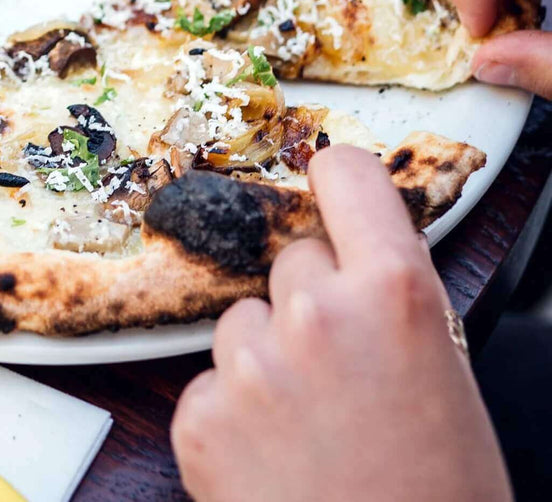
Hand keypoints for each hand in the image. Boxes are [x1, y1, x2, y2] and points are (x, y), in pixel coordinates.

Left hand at [171, 146, 509, 501]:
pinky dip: (233, 414)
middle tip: (343, 373)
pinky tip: (275, 461)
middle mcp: (315, 312)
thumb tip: (357, 247)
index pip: (345, 173)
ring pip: (244, 321)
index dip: (338, 184)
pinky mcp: (199, 416)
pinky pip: (210, 382)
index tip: (332, 195)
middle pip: (290, 261)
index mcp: (394, 293)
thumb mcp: (444, 374)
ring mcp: (249, 364)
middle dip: (309, 301)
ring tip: (311, 430)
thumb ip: (394, 297)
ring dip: (267, 359)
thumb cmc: (437, 494)